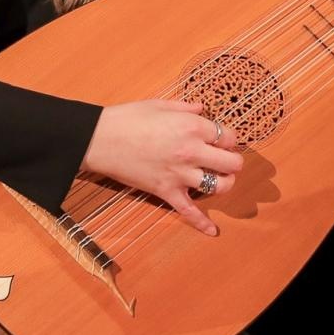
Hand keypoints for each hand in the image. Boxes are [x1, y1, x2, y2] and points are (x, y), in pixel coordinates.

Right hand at [79, 99, 241, 235]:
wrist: (100, 139)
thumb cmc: (128, 118)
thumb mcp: (161, 104)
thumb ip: (187, 107)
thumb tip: (202, 108)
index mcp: (192, 127)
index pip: (229, 137)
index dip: (229, 138)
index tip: (221, 139)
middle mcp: (192, 152)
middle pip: (231, 163)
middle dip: (233, 161)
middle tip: (225, 159)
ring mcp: (180, 175)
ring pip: (219, 187)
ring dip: (224, 184)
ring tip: (220, 180)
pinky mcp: (166, 192)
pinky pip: (189, 212)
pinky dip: (202, 223)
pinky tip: (213, 230)